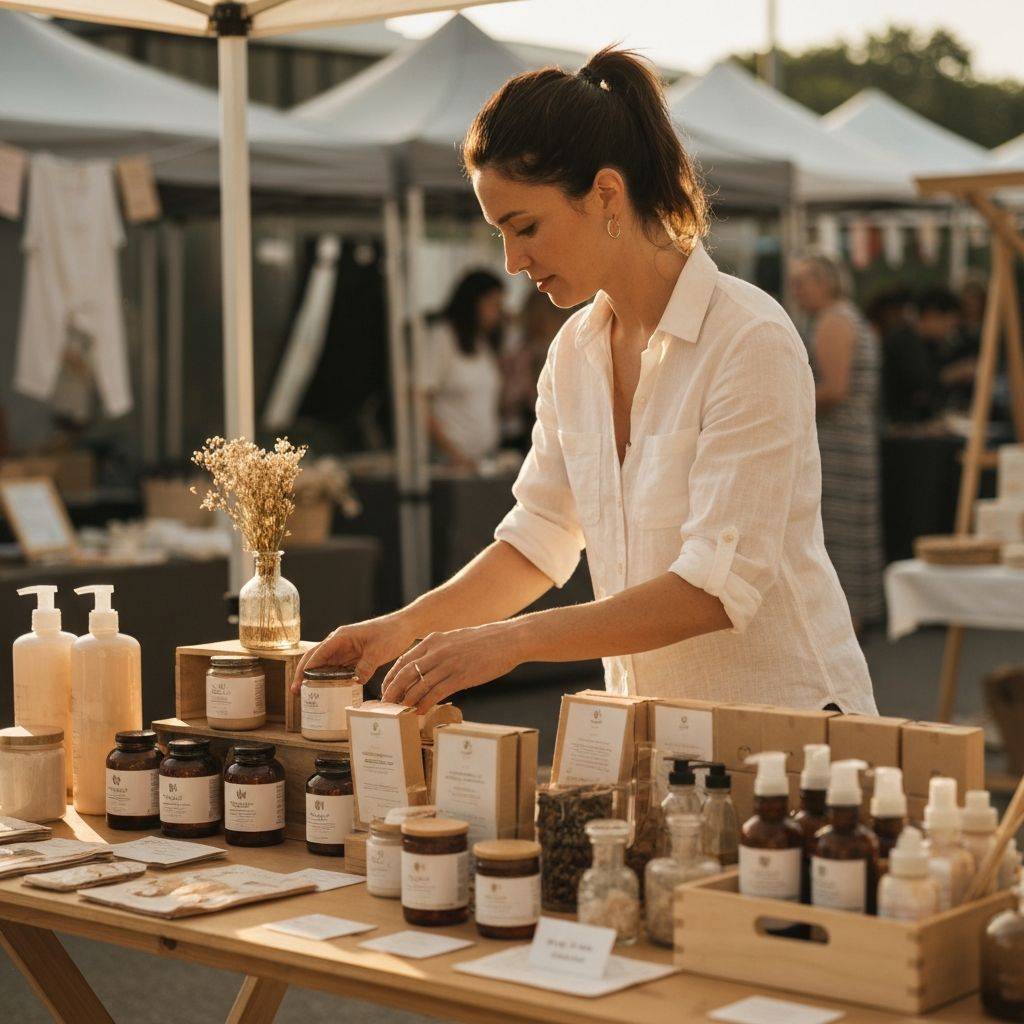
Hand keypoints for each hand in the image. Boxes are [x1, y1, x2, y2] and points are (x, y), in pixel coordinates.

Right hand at [290, 614, 412, 693]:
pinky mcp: (353, 656)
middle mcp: (339, 642)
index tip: (298, 684)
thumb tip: (353, 684)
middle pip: (316, 659)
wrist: (405, 627)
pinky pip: (338, 668)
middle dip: (304, 675)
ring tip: (309, 695)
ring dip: (316, 678)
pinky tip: (329, 690)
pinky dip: (331, 679)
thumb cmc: (391, 633)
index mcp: (341, 637)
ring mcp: (346, 649)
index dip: (306, 669)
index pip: (317, 654)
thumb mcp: (378, 652)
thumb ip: (365, 668)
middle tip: (297, 692)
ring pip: (325, 665)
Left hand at [380, 622, 520, 710]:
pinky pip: (436, 693)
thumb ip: (439, 650)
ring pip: (418, 686)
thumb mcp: (455, 639)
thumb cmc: (484, 641)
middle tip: (386, 705)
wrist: (508, 640)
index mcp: (433, 640)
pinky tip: (419, 712)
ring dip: (407, 701)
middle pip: (405, 674)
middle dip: (393, 691)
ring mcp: (448, 664)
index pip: (403, 661)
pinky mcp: (461, 676)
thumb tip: (427, 667)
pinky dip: (424, 704)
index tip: (386, 690)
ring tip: (400, 712)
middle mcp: (437, 651)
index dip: (391, 678)